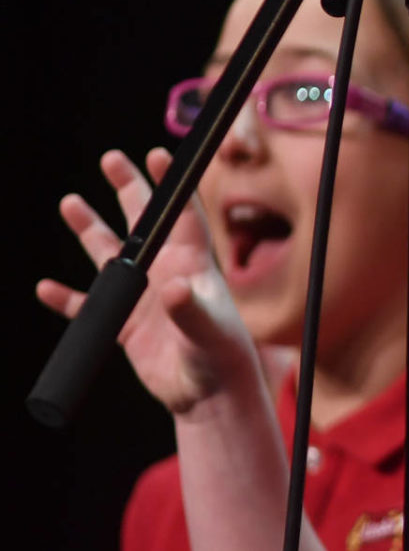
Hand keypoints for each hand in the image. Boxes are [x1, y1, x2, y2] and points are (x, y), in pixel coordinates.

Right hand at [37, 148, 256, 413]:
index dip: (169, 185)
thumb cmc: (220, 358)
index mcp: (191, 264)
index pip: (180, 215)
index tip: (156, 154)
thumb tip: (172, 286)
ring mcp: (143, 297)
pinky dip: (67, 298)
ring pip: (109, 255)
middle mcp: (165, 272)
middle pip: (142, 222)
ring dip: (90, 230)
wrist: (208, 396)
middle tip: (112, 159)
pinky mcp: (125, 324)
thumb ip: (189, 308)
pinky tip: (47, 289)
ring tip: (70, 202)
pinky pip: (89, 306)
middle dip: (127, 189)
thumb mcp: (207, 330)